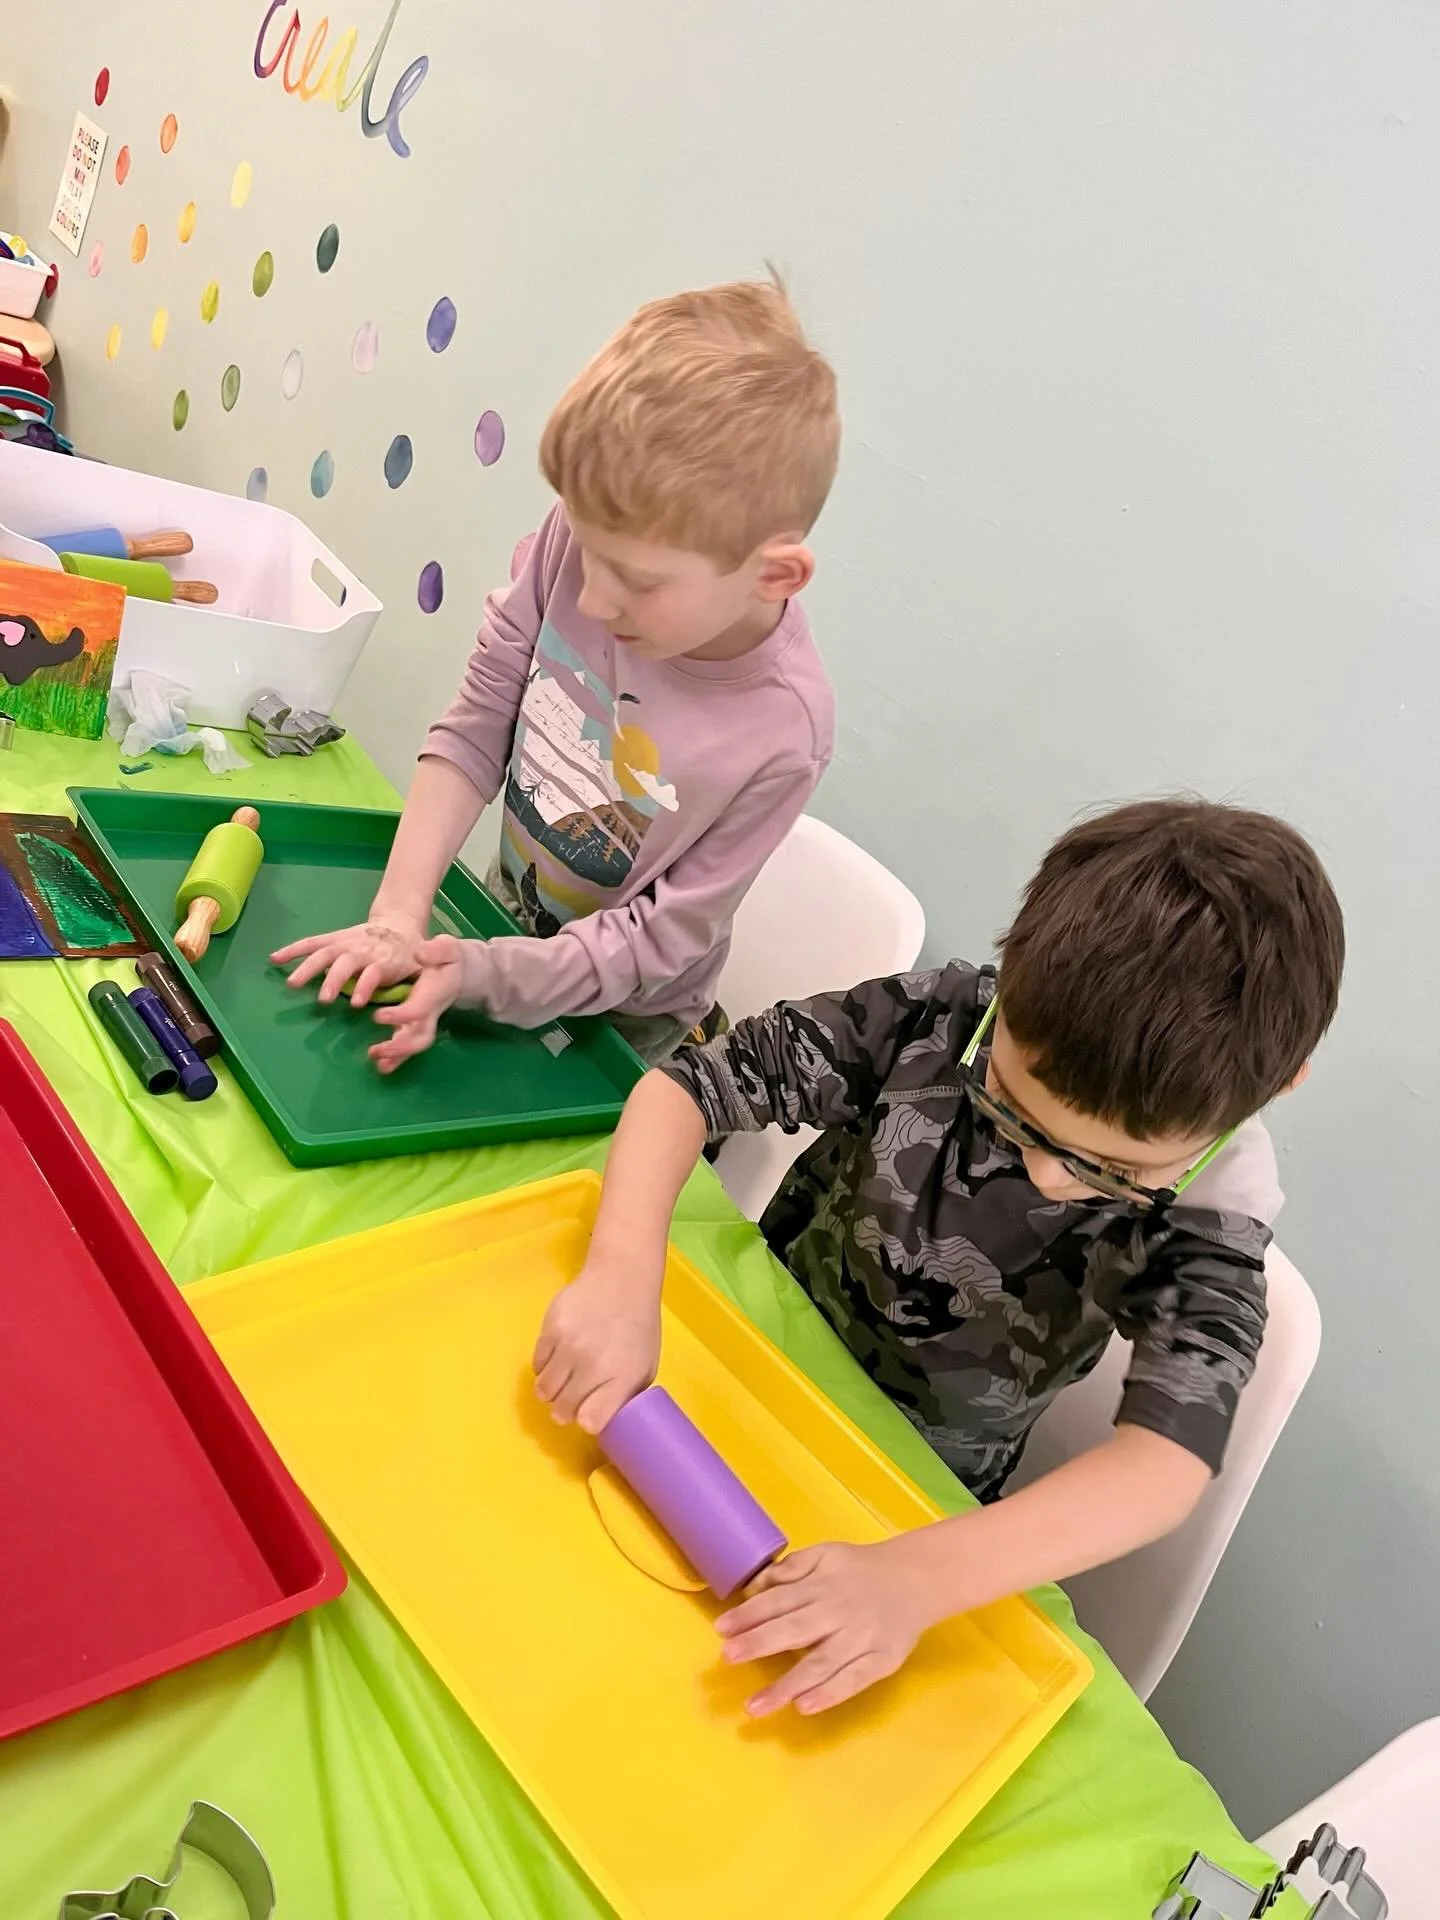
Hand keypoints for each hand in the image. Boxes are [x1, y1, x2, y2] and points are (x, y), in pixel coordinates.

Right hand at [272, 912, 424, 1007]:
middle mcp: (363, 950)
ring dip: (307, 967)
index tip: (357, 1003)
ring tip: (291, 984)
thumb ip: (418, 986)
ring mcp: (346, 942)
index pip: (375, 972)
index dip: (366, 985)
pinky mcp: (333, 938)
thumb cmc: (410, 956)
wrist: (401, 925)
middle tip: (323, 999)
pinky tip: (274, 959)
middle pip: (346, 963)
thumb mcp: (422, 969)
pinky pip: (311, 942)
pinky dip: (293, 949)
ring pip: (324, 953)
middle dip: (334, 980)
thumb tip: (422, 1008)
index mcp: (385, 960)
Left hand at [367, 934, 463, 1071]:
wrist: (461, 972)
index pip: (418, 1010)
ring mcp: (425, 1021)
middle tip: (376, 1051)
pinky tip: (381, 1066)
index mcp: (434, 994)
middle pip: (420, 1037)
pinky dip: (397, 1058)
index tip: (377, 1016)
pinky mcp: (418, 1025)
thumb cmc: (449, 959)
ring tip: (376, 1063)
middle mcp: (430, 1012)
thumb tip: (420, 954)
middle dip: (400, 1047)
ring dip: (396, 1056)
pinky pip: (409, 1045)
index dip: (399, 1016)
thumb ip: (436, 950)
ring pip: (415, 1045)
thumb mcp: (447, 948)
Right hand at [533, 1262, 661, 1432]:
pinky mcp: (551, 1328)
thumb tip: (601, 1421)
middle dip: (563, 1411)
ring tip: (561, 1379)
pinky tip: (558, 1355)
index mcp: (622, 1377)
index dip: (587, 1421)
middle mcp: (594, 1365)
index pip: (591, 1420)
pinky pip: (537, 1364)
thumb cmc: (637, 1326)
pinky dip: (544, 1366)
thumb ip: (625, 1395)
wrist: (622, 1279)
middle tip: (568, 1401)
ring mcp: (570, 1346)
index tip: (587, 1414)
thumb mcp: (645, 1365)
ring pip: (544, 1390)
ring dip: (551, 1391)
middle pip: (562, 1409)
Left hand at [715, 1536, 936, 1715]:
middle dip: (760, 1644)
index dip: (749, 1615)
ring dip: (786, 1685)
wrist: (916, 1578)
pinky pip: (852, 1680)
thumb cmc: (860, 1570)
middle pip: (794, 1630)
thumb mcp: (825, 1555)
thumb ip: (791, 1569)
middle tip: (728, 1658)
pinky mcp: (881, 1661)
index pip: (779, 1600)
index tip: (721, 1630)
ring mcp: (860, 1638)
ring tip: (755, 1706)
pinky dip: (829, 1695)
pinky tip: (804, 1708)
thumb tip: (753, 1588)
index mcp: (822, 1585)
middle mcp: (838, 1612)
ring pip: (820, 1664)